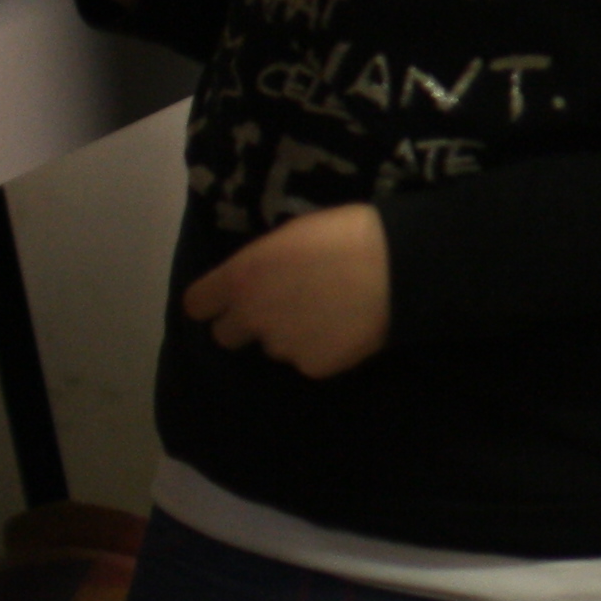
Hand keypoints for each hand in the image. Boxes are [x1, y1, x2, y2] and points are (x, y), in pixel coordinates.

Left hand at [185, 204, 390, 378]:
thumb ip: (262, 263)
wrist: (404, 266)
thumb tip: (257, 279)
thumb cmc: (349, 233)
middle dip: (249, 323)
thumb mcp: (293, 235)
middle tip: (284, 305)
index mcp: (241, 277)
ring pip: (273, 346)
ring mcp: (282, 346)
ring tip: (329, 312)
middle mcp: (252, 317)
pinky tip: (347, 327)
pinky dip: (322, 348)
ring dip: (290, 334)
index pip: (197, 304)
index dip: (215, 301)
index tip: (235, 295)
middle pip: (226, 334)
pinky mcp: (314, 367)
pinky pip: (308, 360)